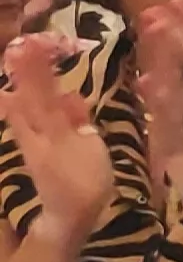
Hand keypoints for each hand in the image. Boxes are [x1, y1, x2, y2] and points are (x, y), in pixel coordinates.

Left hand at [0, 34, 109, 240]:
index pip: (41, 93)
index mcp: (49, 130)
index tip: (34, 44)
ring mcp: (35, 143)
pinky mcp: (38, 152)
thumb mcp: (87, 150)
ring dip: (22, 87)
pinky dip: (22, 108)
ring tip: (17, 65)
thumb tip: (69, 95)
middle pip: (27, 98)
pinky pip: (27, 123)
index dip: (38, 70)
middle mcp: (36, 133)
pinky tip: (22, 101)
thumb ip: (77, 122)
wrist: (70, 217)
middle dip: (25, 74)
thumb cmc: (83, 183)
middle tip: (21, 48)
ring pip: (23, 110)